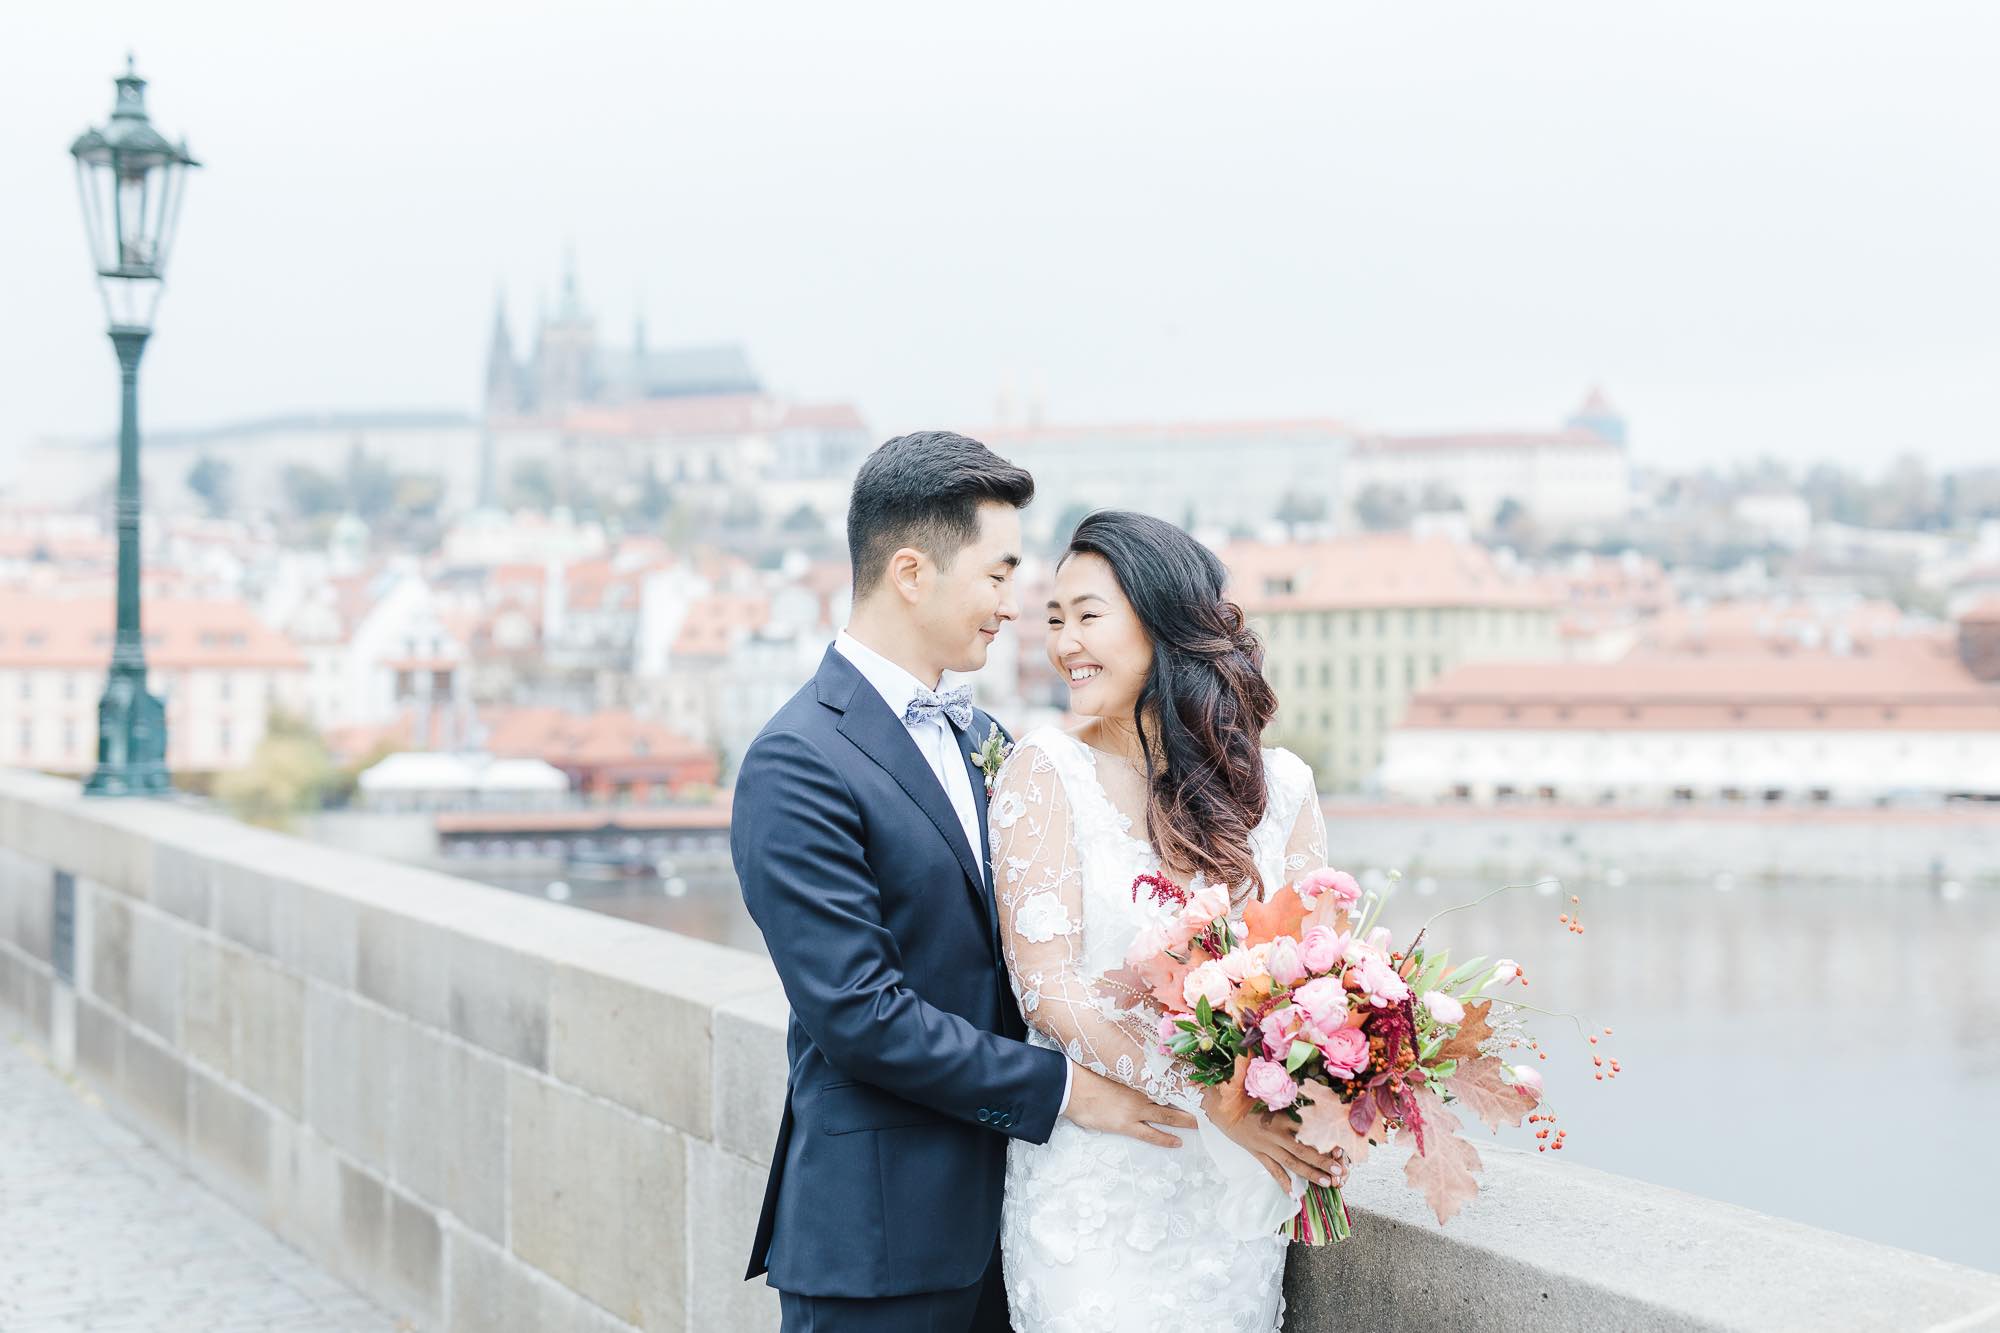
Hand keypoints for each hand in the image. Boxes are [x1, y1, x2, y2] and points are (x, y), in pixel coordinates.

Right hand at [1061, 1067, 1197, 1148]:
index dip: (1181, 1081)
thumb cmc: (1085, 1074)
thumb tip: (1130, 1064)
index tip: (1196, 1081)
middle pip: (1172, 1096)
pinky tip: (1178, 1142)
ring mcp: (1136, 1108)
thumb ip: (1122, 1067)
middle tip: (1207, 1103)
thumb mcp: (1107, 1065)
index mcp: (1136, 1075)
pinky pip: (1151, 1133)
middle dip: (1190, 1101)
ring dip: (1186, 1120)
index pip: (1165, 1078)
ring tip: (1202, 1123)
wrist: (1072, 1086)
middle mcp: (1141, 1091)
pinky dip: (1165, 1138)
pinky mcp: (1126, 1124)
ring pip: (1168, 1115)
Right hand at [1202, 1085, 1347, 1191]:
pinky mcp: (1257, 1153)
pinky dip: (1282, 1181)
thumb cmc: (1245, 1096)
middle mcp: (1276, 1133)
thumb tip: (1309, 1093)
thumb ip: (1288, 1097)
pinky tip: (1293, 1193)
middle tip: (1340, 1171)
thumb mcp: (1268, 1093)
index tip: (1341, 1146)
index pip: (1308, 1129)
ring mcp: (1266, 1145)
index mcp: (1281, 1116)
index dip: (1324, 1138)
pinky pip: (1272, 1170)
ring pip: (1291, 1162)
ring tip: (1326, 1182)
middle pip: (1303, 1150)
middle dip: (1323, 1161)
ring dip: (1309, 1173)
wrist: (1220, 1106)